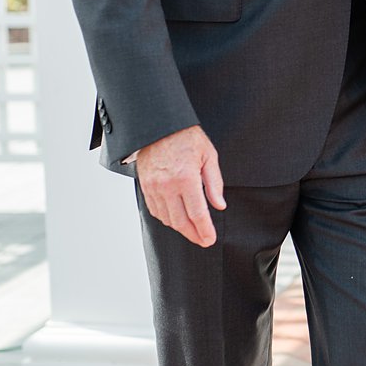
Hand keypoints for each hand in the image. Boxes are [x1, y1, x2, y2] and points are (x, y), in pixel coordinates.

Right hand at [133, 124, 225, 247]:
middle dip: (193, 235)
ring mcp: (154, 187)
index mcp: (186, 178)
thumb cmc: (185, 137)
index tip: (209, 239)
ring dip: (180, 228)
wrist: (159, 125)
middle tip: (203, 240)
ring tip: (191, 230)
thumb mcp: (208, 155)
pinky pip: (155, 210)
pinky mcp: (145, 186)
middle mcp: (167, 185)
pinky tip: (176, 218)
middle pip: (181, 222)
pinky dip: (166, 219)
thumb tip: (219, 205)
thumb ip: (215, 183)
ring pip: (167, 219)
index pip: (197, 214)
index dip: (205, 230)